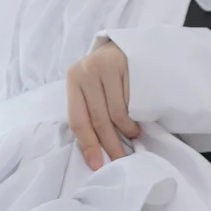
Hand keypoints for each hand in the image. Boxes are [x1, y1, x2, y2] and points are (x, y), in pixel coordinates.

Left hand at [66, 38, 139, 170]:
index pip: (78, 119)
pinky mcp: (126, 65)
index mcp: (73, 79)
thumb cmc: (105, 76)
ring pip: (117, 113)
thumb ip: (88, 112)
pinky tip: (137, 120)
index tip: (97, 165)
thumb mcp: (90, 90)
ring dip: (127, 131)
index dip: (88, 145)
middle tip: (121, 161)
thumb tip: (93, 153)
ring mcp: (106, 66)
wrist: (123, 46)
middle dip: (110, 145)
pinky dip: (134, 118)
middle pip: (98, 119)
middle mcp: (86, 71)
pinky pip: (131, 102)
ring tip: (133, 135)